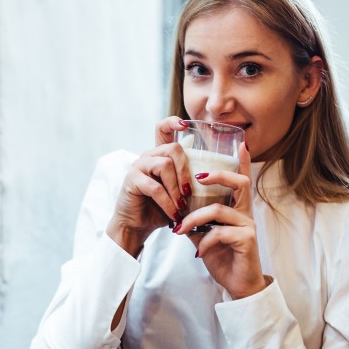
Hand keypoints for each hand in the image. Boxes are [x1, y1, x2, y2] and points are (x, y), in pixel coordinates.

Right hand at [106, 117, 191, 256]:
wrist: (137, 225)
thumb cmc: (160, 208)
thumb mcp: (178, 193)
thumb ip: (190, 181)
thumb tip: (216, 176)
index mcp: (159, 155)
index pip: (162, 129)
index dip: (173, 122)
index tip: (185, 124)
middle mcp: (148, 156)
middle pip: (172, 148)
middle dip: (186, 169)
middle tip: (190, 191)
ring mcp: (138, 167)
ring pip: (164, 165)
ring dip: (177, 187)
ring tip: (182, 206)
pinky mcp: (132, 181)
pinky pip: (155, 187)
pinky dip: (168, 202)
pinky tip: (174, 214)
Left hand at [173, 141, 267, 298]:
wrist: (237, 284)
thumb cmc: (222, 257)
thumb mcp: (204, 235)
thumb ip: (194, 220)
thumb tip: (177, 210)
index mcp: (236, 208)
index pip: (240, 180)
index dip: (241, 161)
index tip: (240, 142)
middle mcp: (245, 213)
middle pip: (239, 183)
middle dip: (218, 176)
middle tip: (198, 177)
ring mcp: (248, 226)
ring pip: (218, 210)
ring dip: (194, 219)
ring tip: (179, 230)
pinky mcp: (247, 240)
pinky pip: (219, 233)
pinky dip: (203, 241)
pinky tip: (198, 252)